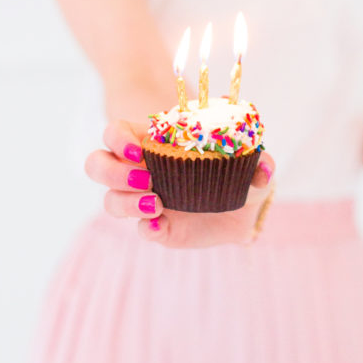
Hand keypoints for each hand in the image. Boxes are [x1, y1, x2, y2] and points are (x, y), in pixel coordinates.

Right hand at [84, 120, 275, 246]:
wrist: (243, 209)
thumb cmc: (237, 171)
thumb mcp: (250, 161)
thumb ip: (258, 162)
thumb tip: (264, 168)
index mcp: (154, 141)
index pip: (116, 133)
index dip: (118, 138)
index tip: (139, 149)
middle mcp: (140, 169)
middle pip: (97, 164)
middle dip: (112, 170)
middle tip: (144, 176)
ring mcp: (143, 199)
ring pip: (109, 200)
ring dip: (125, 201)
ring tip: (156, 203)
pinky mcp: (156, 227)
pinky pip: (139, 229)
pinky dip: (147, 228)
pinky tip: (161, 226)